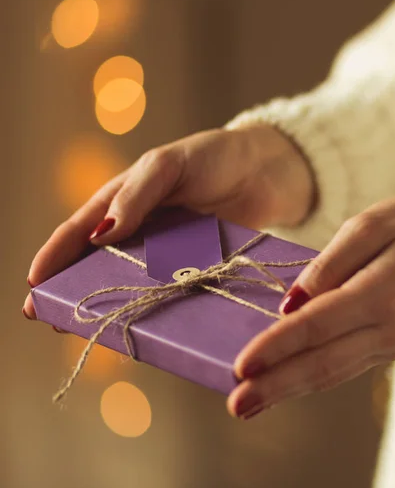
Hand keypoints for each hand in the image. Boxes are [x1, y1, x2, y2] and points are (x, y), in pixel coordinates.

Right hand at [24, 123, 313, 318]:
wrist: (269, 170)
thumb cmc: (214, 157)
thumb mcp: (169, 166)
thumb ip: (136, 196)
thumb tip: (100, 235)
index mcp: (124, 200)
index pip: (79, 231)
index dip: (53, 259)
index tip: (33, 292)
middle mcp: (141, 229)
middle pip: (98, 263)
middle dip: (72, 290)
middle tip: (51, 320)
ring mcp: (168, 250)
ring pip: (132, 282)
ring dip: (113, 303)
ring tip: (94, 330)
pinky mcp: (197, 266)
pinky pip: (171, 289)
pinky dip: (157, 307)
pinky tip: (150, 326)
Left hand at [227, 188, 394, 419]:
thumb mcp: (375, 222)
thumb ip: (331, 262)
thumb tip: (292, 301)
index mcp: (381, 293)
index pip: (315, 326)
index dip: (275, 347)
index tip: (239, 366)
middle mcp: (388, 329)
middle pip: (321, 364)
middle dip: (274, 386)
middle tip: (236, 404)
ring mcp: (394, 343)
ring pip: (332, 373)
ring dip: (289, 390)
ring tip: (251, 404)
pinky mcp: (394, 345)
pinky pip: (346, 366)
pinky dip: (313, 378)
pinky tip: (288, 383)